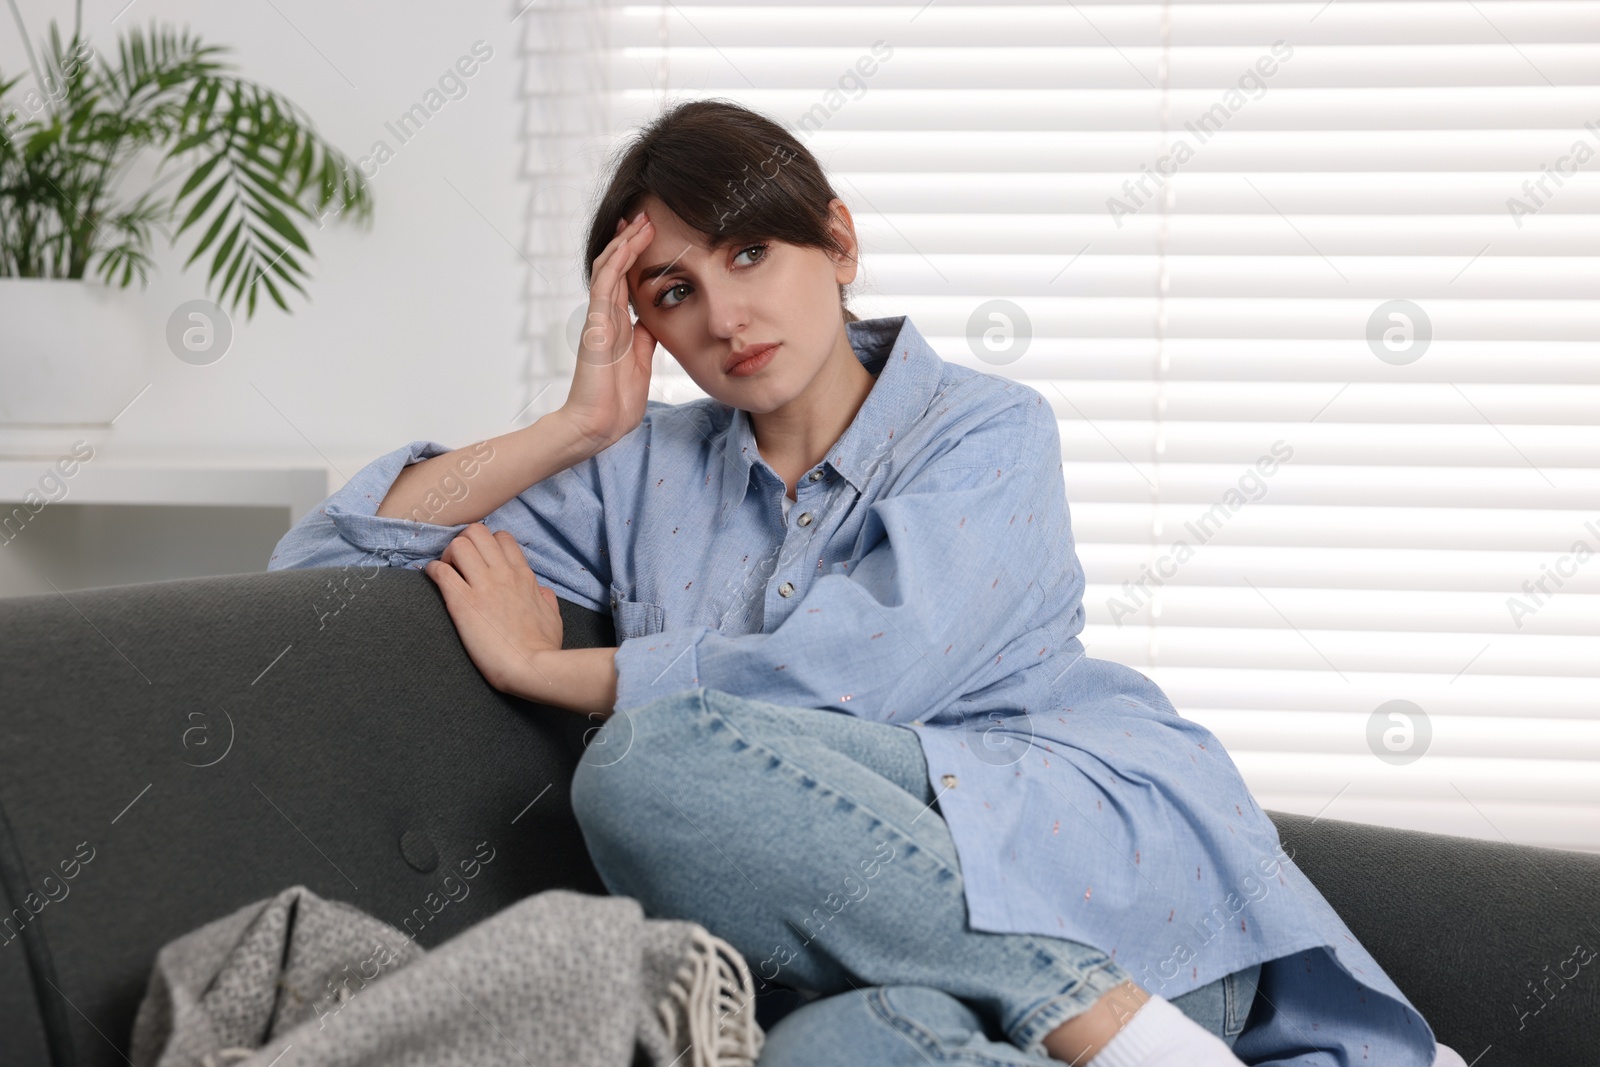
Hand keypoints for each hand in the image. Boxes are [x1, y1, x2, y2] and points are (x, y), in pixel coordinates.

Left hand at [423, 523, 562, 694]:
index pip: (502, 538)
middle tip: (458, 562)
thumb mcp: (553, 617)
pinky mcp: (463, 603)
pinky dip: (433, 571)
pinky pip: (441, 572)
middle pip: (477, 532)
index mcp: (523, 576)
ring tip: (446, 570)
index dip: (487, 544)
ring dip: (447, 554)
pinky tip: (433, 580)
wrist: (531, 667)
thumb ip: (546, 598)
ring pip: (458, 545)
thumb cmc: (543, 647)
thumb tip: (542, 591)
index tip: (480, 560)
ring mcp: (483, 586)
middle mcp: (503, 574)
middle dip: (464, 542)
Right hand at [562, 211, 658, 448]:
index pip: (625, 282)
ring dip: (624, 243)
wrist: (599, 425)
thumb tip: (654, 320)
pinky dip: (616, 260)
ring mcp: (599, 319)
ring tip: (640, 220)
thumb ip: (645, 339)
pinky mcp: (595, 324)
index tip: (650, 236)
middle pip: (615, 268)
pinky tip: (628, 242)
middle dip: (630, 241)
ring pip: (607, 268)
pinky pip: (604, 284)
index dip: (635, 258)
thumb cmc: (617, 402)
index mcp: (617, 327)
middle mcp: (606, 318)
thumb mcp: (641, 362)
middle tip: (646, 216)